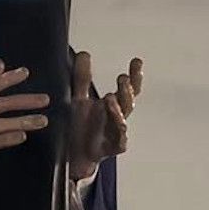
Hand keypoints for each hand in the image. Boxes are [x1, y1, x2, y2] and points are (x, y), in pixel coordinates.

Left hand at [67, 53, 141, 176]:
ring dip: (118, 109)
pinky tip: (120, 127)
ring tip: (110, 98)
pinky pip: (120, 142)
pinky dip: (120, 134)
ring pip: (122, 120)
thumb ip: (81, 78)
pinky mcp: (109, 149)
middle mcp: (115, 118)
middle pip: (128, 102)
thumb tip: (85, 53)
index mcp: (110, 105)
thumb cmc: (79, 127)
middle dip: (127, 90)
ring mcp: (113, 134)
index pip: (126, 88)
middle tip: (123, 78)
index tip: (137, 61)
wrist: (71, 156)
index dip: (134, 75)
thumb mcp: (78, 99)